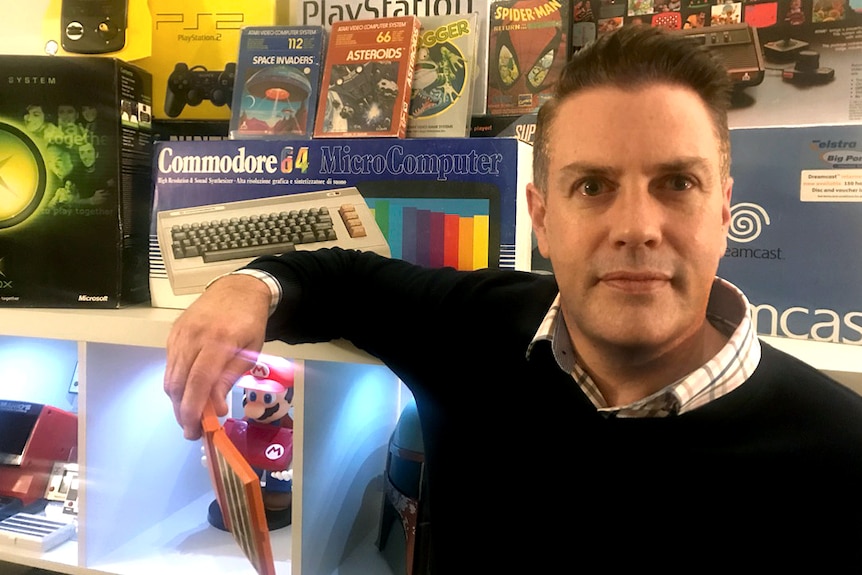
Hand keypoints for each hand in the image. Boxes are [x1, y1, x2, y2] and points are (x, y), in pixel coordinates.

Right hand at [164, 273, 271, 439]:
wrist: (237, 289)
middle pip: (178, 383)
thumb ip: (229, 378)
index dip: (194, 409)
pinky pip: (169, 365)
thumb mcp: (250, 352)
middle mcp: (194, 337)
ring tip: (190, 416)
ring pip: (170, 376)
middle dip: (182, 412)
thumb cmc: (249, 322)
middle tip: (192, 431)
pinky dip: (176, 383)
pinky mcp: (173, 333)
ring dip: (177, 401)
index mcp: (218, 341)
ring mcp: (180, 334)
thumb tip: (214, 409)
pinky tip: (188, 392)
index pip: (199, 382)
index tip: (196, 430)